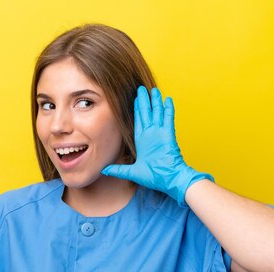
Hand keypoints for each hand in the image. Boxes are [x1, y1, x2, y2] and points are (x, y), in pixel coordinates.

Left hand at [102, 86, 212, 205]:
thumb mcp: (132, 172)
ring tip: (153, 89)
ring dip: (155, 101)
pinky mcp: (168, 134)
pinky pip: (168, 118)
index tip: (134, 99)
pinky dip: (168, 108)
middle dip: (143, 101)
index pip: (139, 121)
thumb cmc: (155, 177)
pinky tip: (167, 99)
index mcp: (143, 141)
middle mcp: (152, 134)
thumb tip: (103, 170)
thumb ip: (118, 170)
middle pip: (147, 113)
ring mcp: (161, 133)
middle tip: (140, 88)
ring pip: (157, 112)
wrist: (170, 180)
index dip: (136, 109)